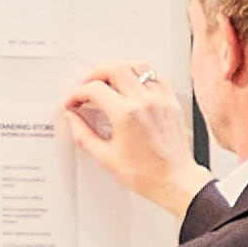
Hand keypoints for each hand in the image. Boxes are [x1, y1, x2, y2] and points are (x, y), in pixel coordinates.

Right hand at [56, 65, 202, 216]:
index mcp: (126, 115)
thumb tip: (73, 119)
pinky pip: (156, 76)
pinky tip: (134, 86)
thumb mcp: (106, 158)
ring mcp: (160, 99)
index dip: (77, 93)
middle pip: (115, 68)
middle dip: (94, 73)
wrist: (175, 181)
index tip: (73, 101)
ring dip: (118, 68)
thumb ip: (84, 135)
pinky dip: (142, 75)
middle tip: (86, 85)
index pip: (94, 89)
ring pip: (137, 65)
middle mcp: (144, 102)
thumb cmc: (146, 174)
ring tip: (108, 80)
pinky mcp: (171, 102)